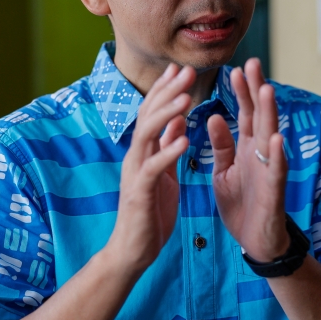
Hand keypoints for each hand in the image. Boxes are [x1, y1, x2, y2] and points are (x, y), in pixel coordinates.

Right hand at [109, 64, 193, 273]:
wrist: (133, 250)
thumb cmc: (150, 213)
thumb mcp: (165, 174)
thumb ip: (168, 147)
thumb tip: (178, 120)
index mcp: (142, 152)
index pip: (151, 113)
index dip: (164, 90)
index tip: (179, 69)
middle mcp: (135, 157)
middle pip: (148, 115)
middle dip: (167, 92)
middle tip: (185, 71)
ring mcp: (135, 173)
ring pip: (147, 135)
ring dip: (166, 114)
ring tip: (186, 98)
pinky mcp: (140, 192)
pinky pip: (154, 167)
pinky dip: (168, 151)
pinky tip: (184, 139)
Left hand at [208, 58, 289, 260]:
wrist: (255, 242)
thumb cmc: (242, 204)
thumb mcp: (224, 171)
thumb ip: (222, 145)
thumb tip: (213, 116)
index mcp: (247, 149)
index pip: (245, 114)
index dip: (241, 92)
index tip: (235, 68)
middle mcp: (261, 155)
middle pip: (259, 117)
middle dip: (256, 91)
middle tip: (253, 63)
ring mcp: (270, 171)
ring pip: (270, 137)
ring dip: (268, 114)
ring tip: (265, 89)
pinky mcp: (273, 192)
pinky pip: (276, 171)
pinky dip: (276, 155)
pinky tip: (276, 138)